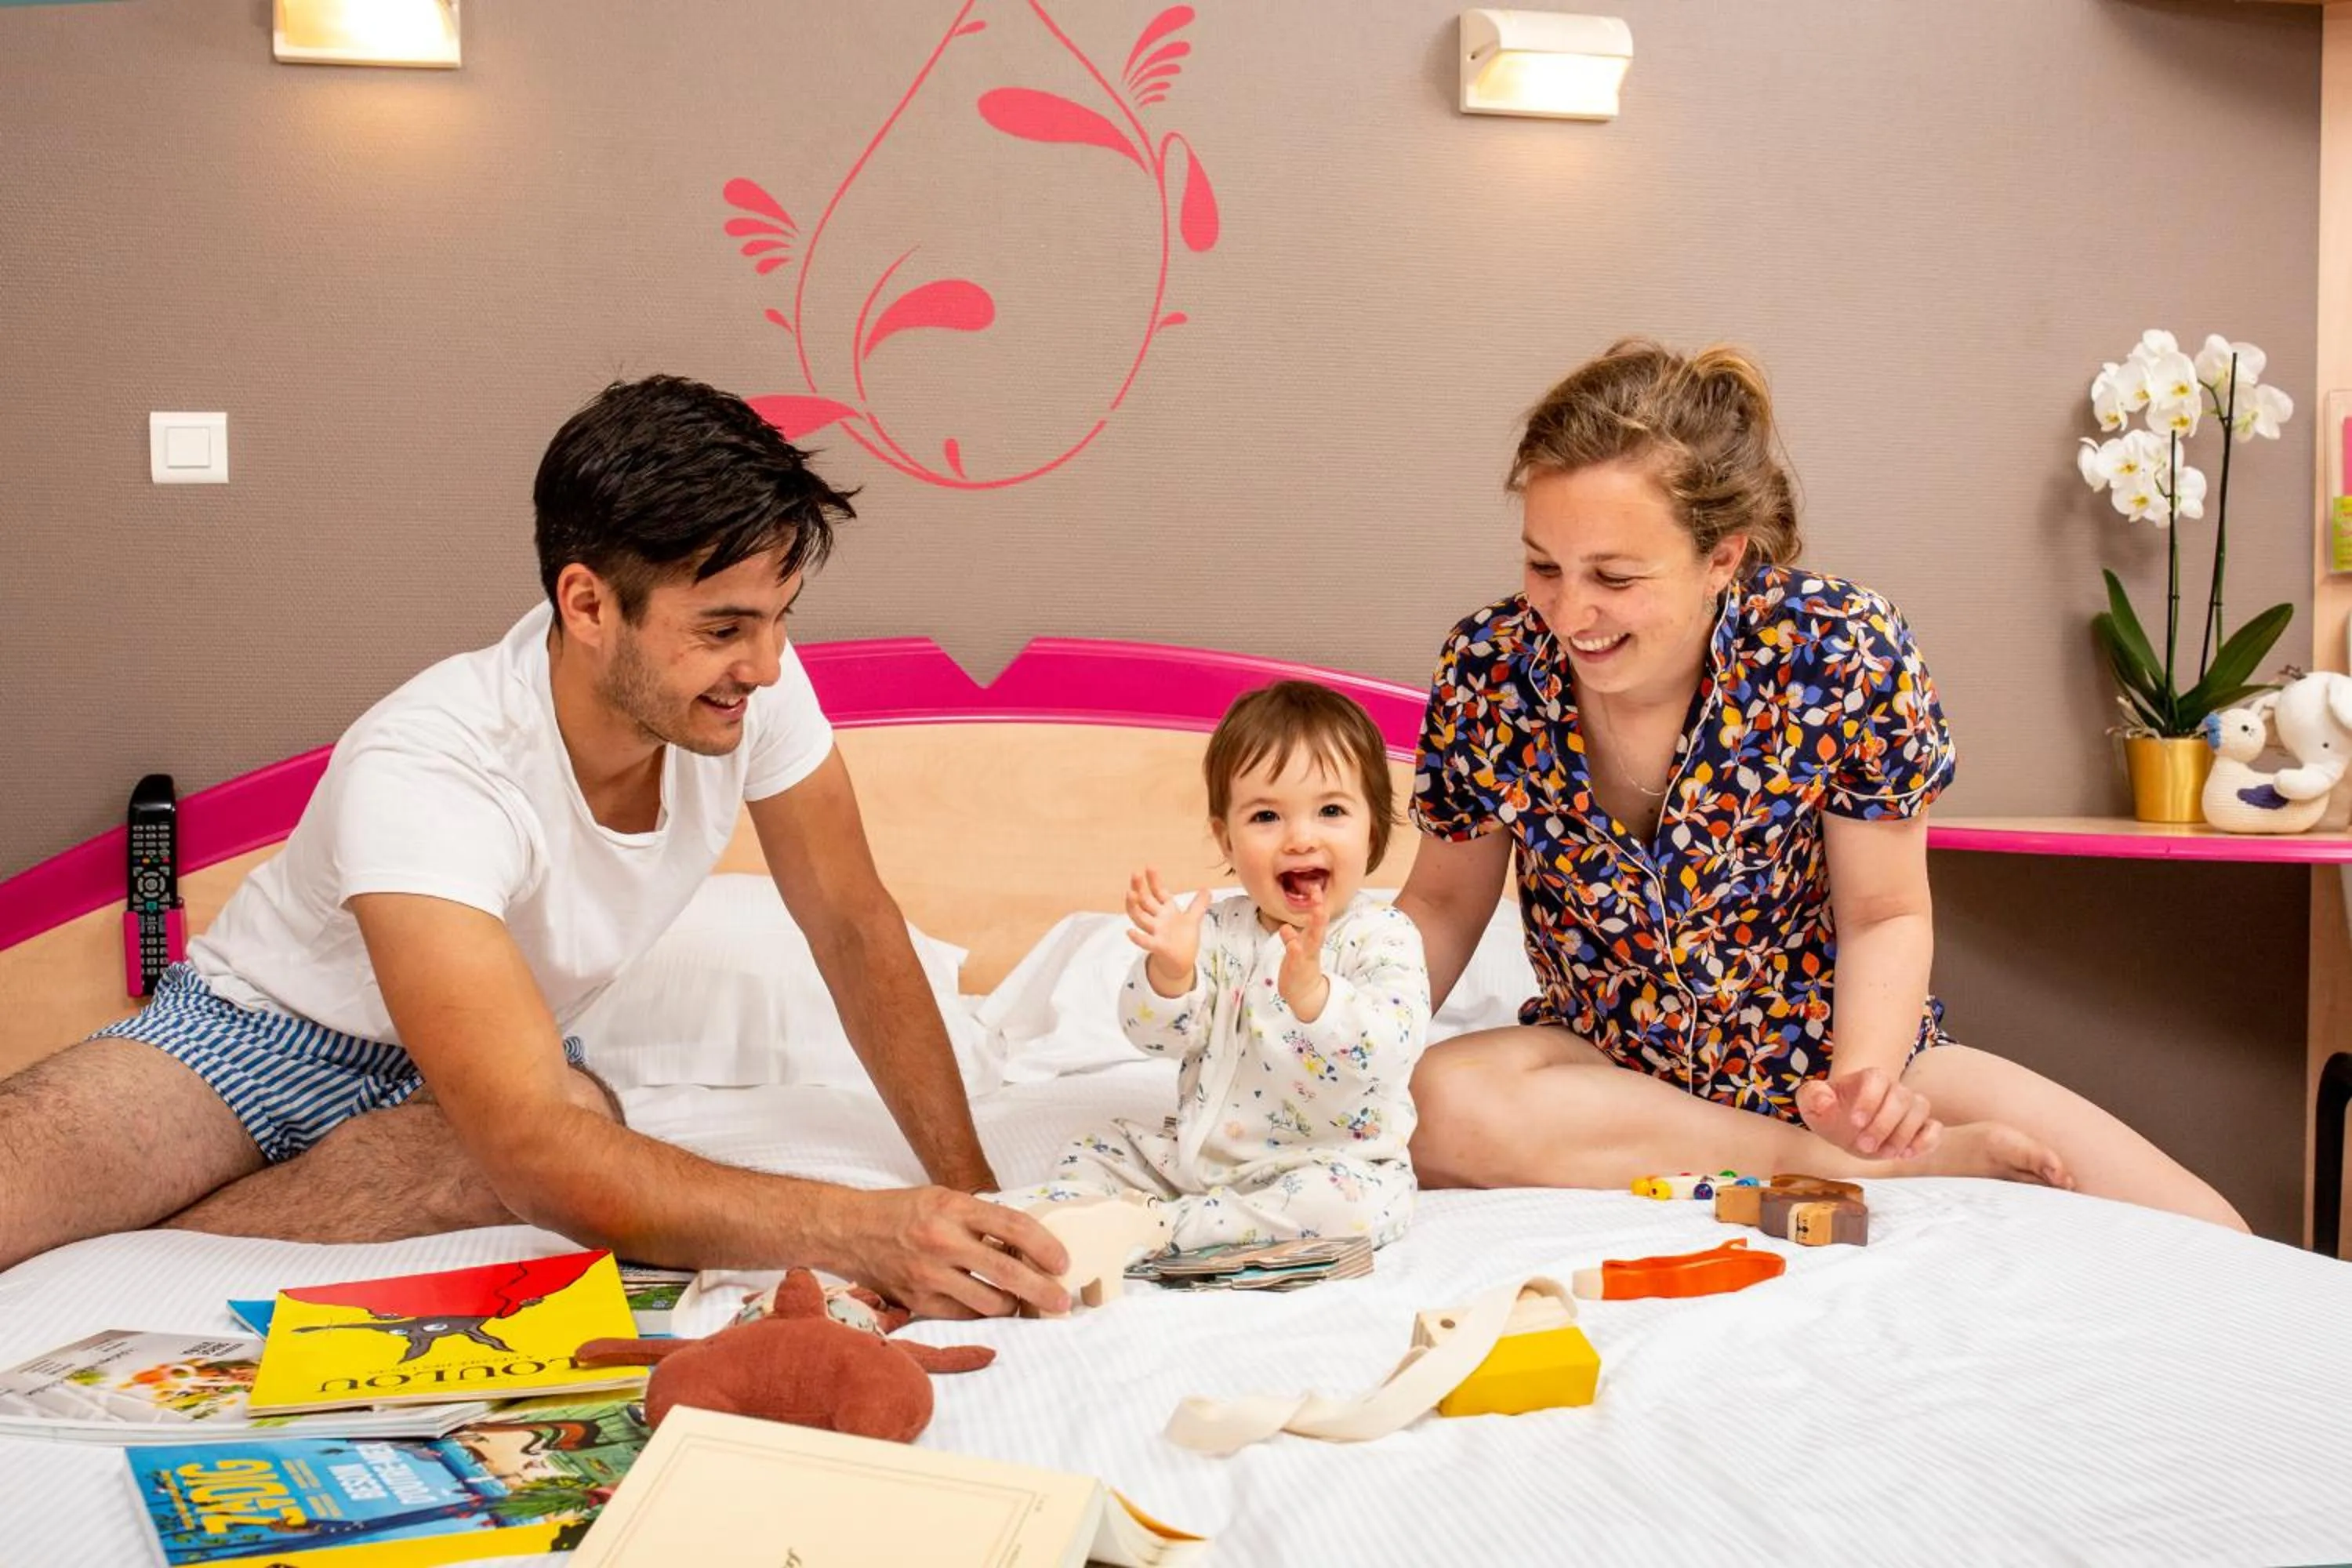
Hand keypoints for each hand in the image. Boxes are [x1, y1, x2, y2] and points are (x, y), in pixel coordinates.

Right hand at [826, 1186, 1071, 1319]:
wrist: (850, 1231)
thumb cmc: (902, 1211)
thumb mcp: (944, 1198)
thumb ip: (981, 1218)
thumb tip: (1026, 1243)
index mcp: (953, 1208)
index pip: (1014, 1227)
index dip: (1045, 1246)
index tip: (1062, 1262)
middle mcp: (942, 1241)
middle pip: (1008, 1272)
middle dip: (1043, 1290)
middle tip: (1062, 1300)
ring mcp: (929, 1275)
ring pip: (990, 1302)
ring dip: (1013, 1304)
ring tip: (1021, 1302)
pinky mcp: (918, 1300)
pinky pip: (965, 1314)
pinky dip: (982, 1311)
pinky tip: (988, 1304)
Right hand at [1126, 867, 1209, 996]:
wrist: (1182, 961)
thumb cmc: (1183, 939)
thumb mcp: (1193, 919)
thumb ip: (1199, 904)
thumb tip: (1208, 889)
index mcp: (1166, 910)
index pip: (1158, 892)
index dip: (1154, 880)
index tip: (1150, 866)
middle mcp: (1158, 919)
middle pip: (1145, 901)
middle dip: (1140, 888)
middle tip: (1134, 874)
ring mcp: (1156, 932)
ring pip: (1141, 918)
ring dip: (1134, 907)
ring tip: (1129, 894)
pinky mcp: (1158, 947)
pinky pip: (1146, 942)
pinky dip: (1138, 938)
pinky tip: (1129, 932)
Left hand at [1274, 902, 1331, 1022]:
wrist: (1303, 996)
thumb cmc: (1299, 971)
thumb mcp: (1295, 951)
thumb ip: (1291, 939)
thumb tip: (1285, 928)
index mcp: (1310, 941)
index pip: (1314, 920)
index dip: (1315, 904)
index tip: (1316, 887)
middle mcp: (1311, 947)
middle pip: (1317, 926)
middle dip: (1318, 909)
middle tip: (1318, 892)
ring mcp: (1307, 958)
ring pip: (1313, 940)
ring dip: (1315, 925)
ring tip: (1318, 911)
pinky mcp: (1299, 970)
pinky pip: (1298, 959)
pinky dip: (1296, 950)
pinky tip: (1294, 943)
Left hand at [1796, 1068, 1939, 1160]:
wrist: (1849, 1122)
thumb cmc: (1831, 1111)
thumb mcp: (1812, 1103)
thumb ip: (1812, 1096)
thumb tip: (1825, 1102)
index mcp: (1869, 1079)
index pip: (1876, 1079)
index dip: (1869, 1100)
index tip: (1855, 1122)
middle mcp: (1894, 1089)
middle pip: (1901, 1097)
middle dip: (1884, 1124)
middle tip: (1864, 1146)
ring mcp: (1910, 1107)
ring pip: (1920, 1110)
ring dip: (1903, 1134)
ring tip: (1885, 1153)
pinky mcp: (1922, 1126)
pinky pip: (1935, 1128)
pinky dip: (1927, 1141)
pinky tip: (1907, 1154)